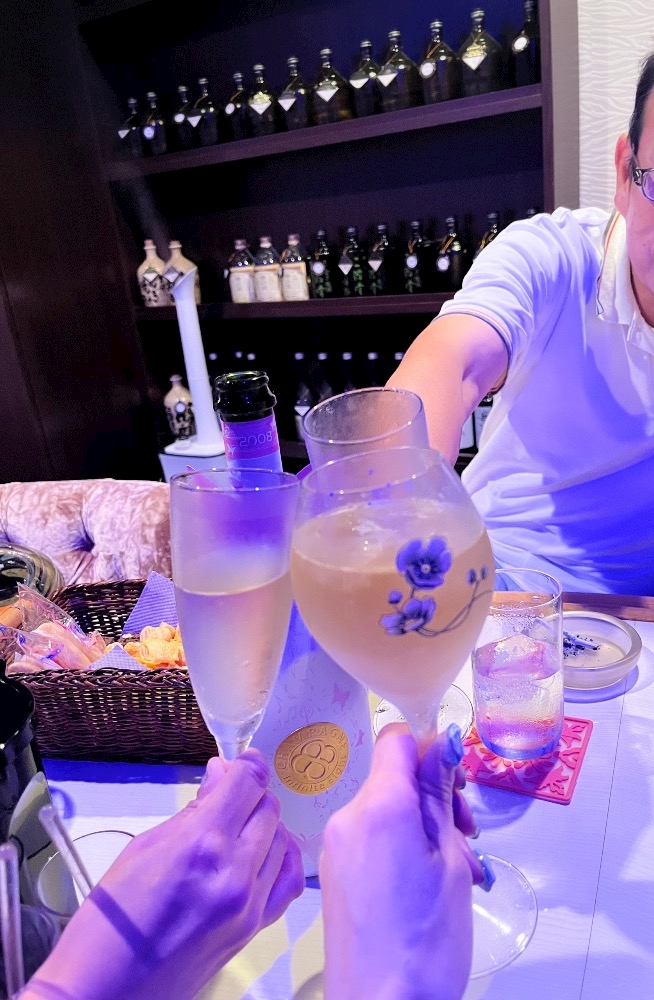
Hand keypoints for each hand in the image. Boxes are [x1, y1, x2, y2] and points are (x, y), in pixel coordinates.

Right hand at [25, 750, 303, 999]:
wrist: (106, 992)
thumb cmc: (110, 924)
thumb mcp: (141, 849)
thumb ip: (191, 812)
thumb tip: (219, 779)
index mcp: (201, 846)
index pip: (248, 784)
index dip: (246, 764)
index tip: (240, 760)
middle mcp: (234, 873)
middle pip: (268, 809)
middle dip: (251, 793)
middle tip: (228, 793)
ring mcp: (248, 905)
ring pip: (282, 841)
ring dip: (264, 823)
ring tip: (238, 823)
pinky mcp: (253, 930)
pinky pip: (287, 882)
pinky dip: (280, 858)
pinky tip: (262, 851)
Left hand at [320, 723, 483, 999]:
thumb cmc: (426, 940)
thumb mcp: (448, 862)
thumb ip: (440, 796)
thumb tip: (444, 740)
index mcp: (379, 806)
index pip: (396, 739)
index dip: (431, 748)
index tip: (458, 782)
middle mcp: (347, 816)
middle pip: (393, 777)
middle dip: (435, 796)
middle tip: (468, 837)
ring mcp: (335, 846)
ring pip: (385, 810)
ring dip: (423, 827)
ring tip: (455, 872)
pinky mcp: (335, 873)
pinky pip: (370, 838)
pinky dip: (401, 847)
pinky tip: (427, 886)